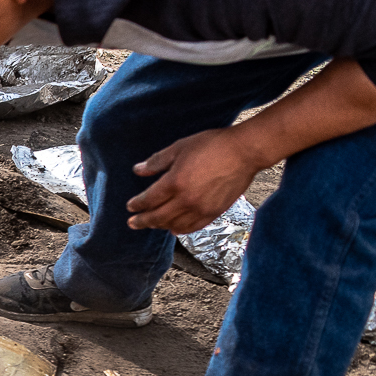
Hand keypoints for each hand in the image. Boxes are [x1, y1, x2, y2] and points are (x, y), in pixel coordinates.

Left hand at [126, 128, 262, 233]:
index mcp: (175, 182)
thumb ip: (157, 162)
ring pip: (175, 225)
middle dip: (143, 221)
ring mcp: (201, 208)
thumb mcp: (179, 148)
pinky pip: (194, 227)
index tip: (130, 206)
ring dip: (160, 225)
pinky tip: (175, 229)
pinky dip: (181, 229)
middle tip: (132, 223)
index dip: (137, 204)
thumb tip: (137, 170)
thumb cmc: (212, 145)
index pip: (149, 200)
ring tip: (152, 224)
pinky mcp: (215, 212)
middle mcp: (186, 200)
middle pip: (158, 216)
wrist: (244, 152)